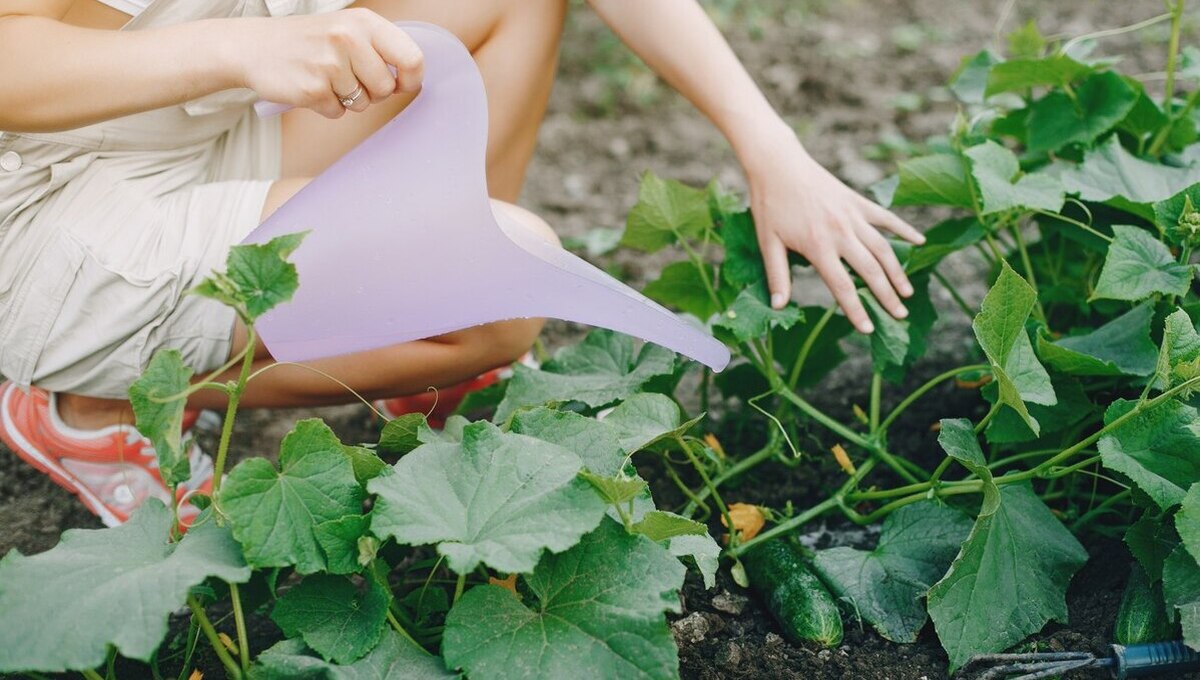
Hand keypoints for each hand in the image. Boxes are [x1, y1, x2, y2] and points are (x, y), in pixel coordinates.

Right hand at [230, 8, 422, 118]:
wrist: (256, 46)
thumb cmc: (310, 41)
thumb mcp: (347, 28)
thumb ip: (380, 48)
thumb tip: (411, 78)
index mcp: (364, 22)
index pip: (412, 58)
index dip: (411, 79)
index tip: (402, 84)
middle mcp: (348, 39)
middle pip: (387, 88)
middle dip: (372, 91)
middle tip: (348, 77)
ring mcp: (330, 64)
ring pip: (363, 104)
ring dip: (348, 99)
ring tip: (326, 78)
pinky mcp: (313, 89)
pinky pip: (338, 113)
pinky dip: (327, 106)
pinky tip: (311, 86)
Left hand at [747, 137, 925, 333]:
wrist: (777, 164)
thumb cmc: (769, 205)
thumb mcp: (767, 242)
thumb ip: (777, 275)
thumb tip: (779, 306)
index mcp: (818, 246)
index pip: (842, 286)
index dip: (856, 310)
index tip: (867, 329)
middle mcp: (841, 232)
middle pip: (871, 271)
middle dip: (887, 296)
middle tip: (900, 316)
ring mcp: (853, 216)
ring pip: (883, 248)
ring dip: (898, 272)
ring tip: (908, 292)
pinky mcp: (858, 201)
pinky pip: (886, 218)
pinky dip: (904, 229)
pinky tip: (920, 242)